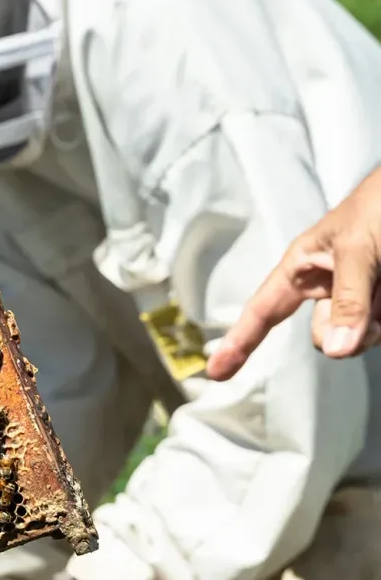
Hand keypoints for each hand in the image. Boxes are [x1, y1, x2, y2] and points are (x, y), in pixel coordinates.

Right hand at [208, 164, 380, 379]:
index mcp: (301, 269)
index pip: (263, 311)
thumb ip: (348, 300)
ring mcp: (357, 298)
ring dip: (377, 325)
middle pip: (324, 334)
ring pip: (357, 337)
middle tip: (374, 307)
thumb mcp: (358, 249)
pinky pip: (380, 331)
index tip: (216, 371)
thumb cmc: (379, 207)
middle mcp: (326, 288)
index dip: (239, 342)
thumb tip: (337, 351)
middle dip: (346, 329)